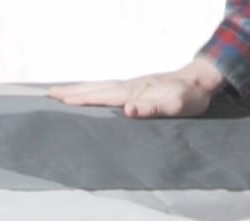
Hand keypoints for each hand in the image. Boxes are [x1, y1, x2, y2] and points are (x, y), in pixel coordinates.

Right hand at [48, 59, 225, 118]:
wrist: (201, 81)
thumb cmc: (190, 97)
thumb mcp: (175, 105)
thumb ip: (152, 107)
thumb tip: (128, 109)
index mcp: (131, 92)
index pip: (99, 96)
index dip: (79, 99)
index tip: (57, 100)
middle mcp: (127, 87)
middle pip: (94, 89)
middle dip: (71, 92)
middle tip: (48, 94)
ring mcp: (130, 86)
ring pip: (99, 87)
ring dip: (79, 90)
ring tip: (60, 93)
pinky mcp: (135, 89)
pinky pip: (107, 90)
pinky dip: (93, 91)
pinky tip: (90, 95)